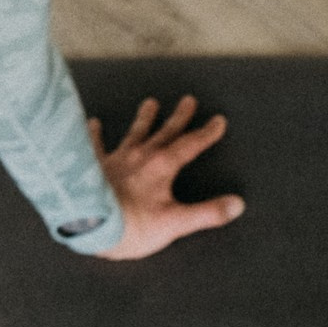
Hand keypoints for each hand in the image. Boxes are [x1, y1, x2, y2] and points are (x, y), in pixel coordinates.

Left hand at [89, 95, 244, 260]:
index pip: (190, 145)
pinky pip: (96, 146)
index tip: (218, 120)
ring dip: (144, 119)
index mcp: (162, 166)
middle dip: (178, 117)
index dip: (206, 133)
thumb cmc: (133, 226)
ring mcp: (117, 159)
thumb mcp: (177, 223)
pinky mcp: (95, 167)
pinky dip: (95, 135)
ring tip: (150, 102)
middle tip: (188, 100)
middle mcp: (140, 156)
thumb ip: (208, 213)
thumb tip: (237, 204)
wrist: (90, 225)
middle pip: (164, 133)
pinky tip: (93, 123)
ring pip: (134, 133)